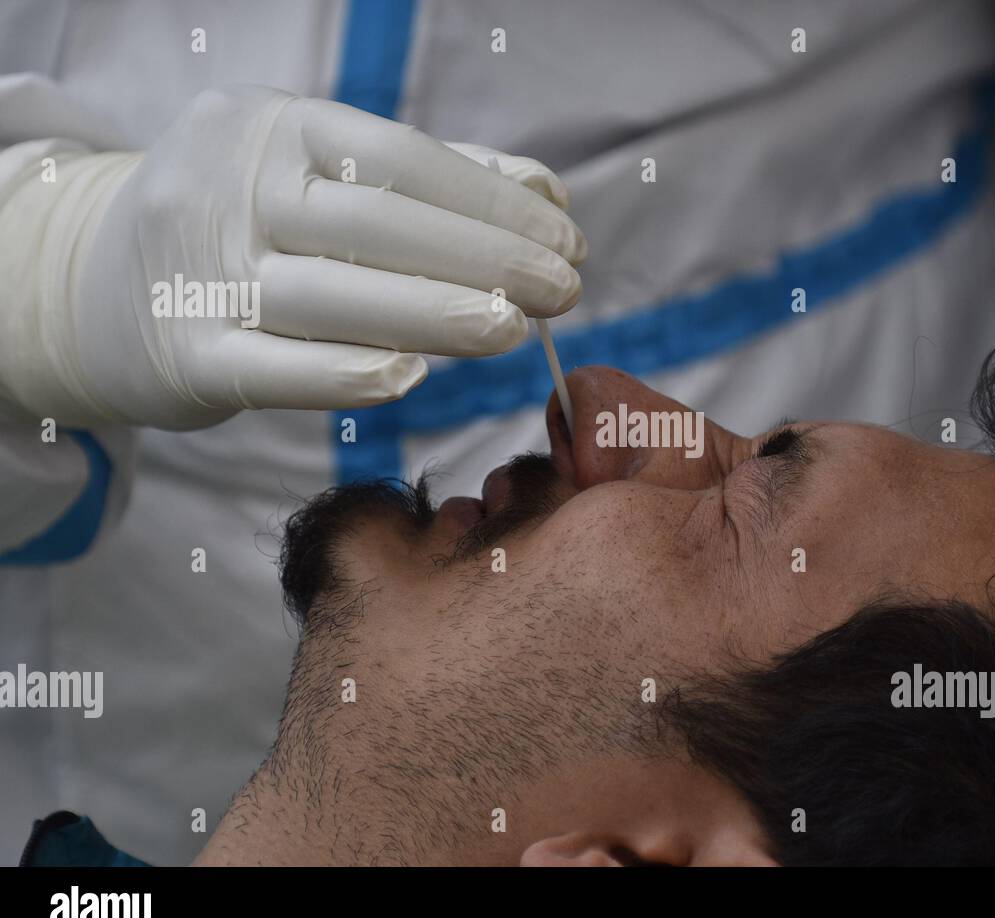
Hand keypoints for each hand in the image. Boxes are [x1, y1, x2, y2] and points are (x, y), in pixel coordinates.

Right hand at [2, 85, 585, 427]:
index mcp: (276, 128)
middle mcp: (233, 188)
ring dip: (436, 315)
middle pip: (379, 226)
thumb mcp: (316, 170)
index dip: (496, 202)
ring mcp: (202, 271)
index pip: (405, 160)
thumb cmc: (243, 223)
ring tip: (516, 330)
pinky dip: (342, 372)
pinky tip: (410, 378)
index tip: (568, 237)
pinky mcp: (184, 354)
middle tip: (564, 290)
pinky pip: (271, 367)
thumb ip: (429, 178)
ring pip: (334, 296)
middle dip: (487, 258)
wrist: (93, 281)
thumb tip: (544, 193)